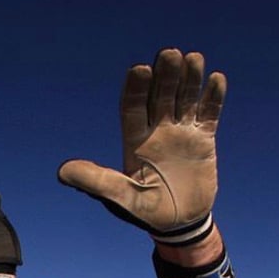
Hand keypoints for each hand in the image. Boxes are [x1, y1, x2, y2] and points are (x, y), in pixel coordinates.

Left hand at [58, 48, 225, 233]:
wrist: (179, 224)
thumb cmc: (146, 212)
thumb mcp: (120, 197)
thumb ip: (97, 181)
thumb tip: (62, 171)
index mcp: (135, 142)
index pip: (132, 108)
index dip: (136, 89)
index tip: (140, 69)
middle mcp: (157, 132)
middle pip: (159, 96)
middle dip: (164, 75)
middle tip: (169, 54)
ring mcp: (180, 134)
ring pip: (184, 99)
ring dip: (189, 79)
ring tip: (193, 58)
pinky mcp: (203, 140)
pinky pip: (209, 113)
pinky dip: (213, 97)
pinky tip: (216, 79)